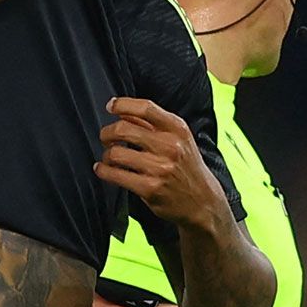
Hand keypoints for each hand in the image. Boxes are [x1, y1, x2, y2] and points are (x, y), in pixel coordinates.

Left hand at [93, 97, 226, 229]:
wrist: (203, 202)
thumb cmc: (187, 167)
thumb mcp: (179, 139)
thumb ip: (153, 123)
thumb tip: (123, 111)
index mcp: (177, 129)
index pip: (146, 108)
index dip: (122, 104)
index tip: (111, 106)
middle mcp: (170, 146)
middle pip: (123, 129)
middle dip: (107, 133)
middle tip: (105, 137)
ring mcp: (159, 169)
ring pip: (115, 153)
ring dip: (106, 155)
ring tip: (108, 157)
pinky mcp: (150, 189)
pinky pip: (115, 175)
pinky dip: (103, 171)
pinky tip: (104, 170)